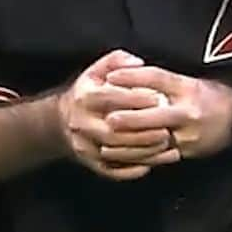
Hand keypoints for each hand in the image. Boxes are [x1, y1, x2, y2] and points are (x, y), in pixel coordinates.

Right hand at [56, 50, 181, 181]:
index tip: (160, 97)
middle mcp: (81, 123)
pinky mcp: (90, 163)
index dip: (136, 98)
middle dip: (143, 130)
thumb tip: (138, 63)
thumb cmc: (89, 92)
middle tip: (168, 127)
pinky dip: (133, 169)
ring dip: (143, 150)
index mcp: (84, 97)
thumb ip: (117, 61)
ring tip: (167, 144)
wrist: (63, 121)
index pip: (111, 97)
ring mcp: (84, 145)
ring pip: (115, 152)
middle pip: (113, 130)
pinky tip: (153, 162)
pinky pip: (112, 170)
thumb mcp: (97, 70)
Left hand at [102, 66, 231, 162]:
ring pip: (155, 139)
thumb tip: (131, 75)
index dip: (131, 77)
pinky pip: (161, 155)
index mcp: (187, 87)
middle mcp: (188, 110)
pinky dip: (141, 157)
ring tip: (108, 144)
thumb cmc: (212, 95)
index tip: (110, 77)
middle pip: (154, 112)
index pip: (156, 78)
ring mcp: (189, 133)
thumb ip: (163, 81)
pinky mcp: (188, 150)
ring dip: (130, 142)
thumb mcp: (191, 81)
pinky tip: (125, 157)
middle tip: (107, 118)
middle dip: (129, 117)